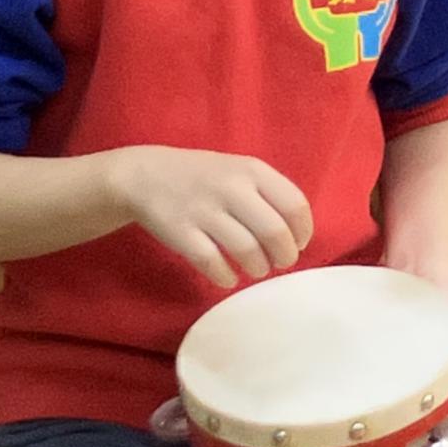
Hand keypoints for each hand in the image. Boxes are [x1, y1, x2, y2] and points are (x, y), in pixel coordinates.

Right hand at [104, 146, 313, 288]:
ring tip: (257, 268)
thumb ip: (268, 194)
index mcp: (252, 170)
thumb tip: (297, 235)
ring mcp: (204, 210)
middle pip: (275, 232)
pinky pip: (213, 263)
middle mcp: (231, 188)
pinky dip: (226, 276)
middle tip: (281, 262)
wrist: (144, 175)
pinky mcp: (181, 233)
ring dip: (259, 267)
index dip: (303, 231)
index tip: (299, 243)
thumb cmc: (203, 177)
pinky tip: (229, 276)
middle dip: (285, 255)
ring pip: (247, 250)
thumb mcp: (239, 170)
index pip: (294, 205)